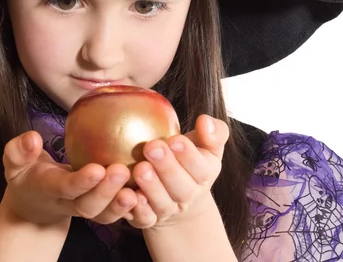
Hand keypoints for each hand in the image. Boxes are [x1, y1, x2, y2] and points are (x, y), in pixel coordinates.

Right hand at [1, 130, 138, 225]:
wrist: (35, 202)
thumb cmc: (26, 174)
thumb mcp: (14, 161)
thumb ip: (19, 150)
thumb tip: (32, 138)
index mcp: (48, 189)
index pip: (65, 188)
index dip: (81, 181)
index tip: (97, 169)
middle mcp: (68, 203)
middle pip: (88, 206)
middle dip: (105, 192)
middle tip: (121, 172)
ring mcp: (84, 208)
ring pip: (104, 214)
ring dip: (121, 205)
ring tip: (138, 191)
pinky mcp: (99, 208)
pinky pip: (116, 212)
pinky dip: (133, 207)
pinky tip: (149, 190)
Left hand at [124, 114, 228, 228]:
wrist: (178, 195)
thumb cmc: (188, 159)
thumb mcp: (205, 144)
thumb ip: (213, 132)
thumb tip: (205, 121)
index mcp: (204, 175)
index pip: (201, 169)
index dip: (188, 155)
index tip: (174, 139)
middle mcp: (188, 196)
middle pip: (182, 188)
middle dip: (167, 168)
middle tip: (152, 147)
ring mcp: (169, 210)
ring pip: (163, 204)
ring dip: (151, 187)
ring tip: (139, 168)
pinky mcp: (148, 219)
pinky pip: (145, 219)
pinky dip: (138, 210)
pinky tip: (129, 195)